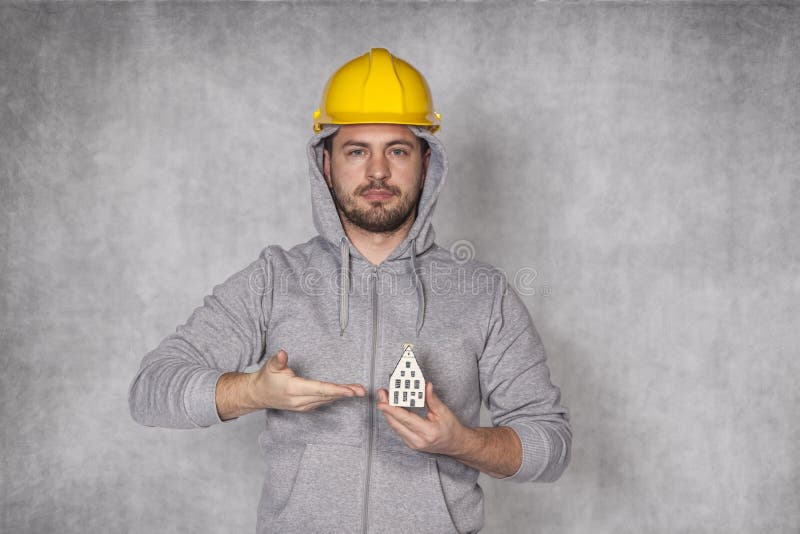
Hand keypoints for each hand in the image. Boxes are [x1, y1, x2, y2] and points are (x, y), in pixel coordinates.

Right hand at [248, 349, 365, 411]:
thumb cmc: (266, 378)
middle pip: (326, 396)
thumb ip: (278, 360)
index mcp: (293, 389)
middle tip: (361, 391)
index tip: (349, 391)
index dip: (335, 390)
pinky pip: (323, 402)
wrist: (258, 395)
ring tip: (359, 390)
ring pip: (326, 400)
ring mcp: (302, 406)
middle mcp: (299, 400)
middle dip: (345, 393)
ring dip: (343, 396)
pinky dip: (335, 397)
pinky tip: (346, 393)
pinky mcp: (305, 407)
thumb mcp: (270, 367)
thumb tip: (283, 353)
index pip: (318, 389)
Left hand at [376, 381, 471, 455]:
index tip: (382, 402)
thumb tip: (426, 386)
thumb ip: (432, 399)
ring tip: (385, 397)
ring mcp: (413, 444)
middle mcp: (418, 441)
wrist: (454, 444)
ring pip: (395, 426)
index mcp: (428, 432)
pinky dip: (394, 417)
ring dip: (388, 412)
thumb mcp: (444, 412)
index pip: (405, 419)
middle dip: (386, 408)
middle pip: (396, 423)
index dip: (392, 410)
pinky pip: (398, 429)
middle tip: (382, 394)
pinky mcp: (410, 443)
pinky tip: (392, 407)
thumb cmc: (451, 429)